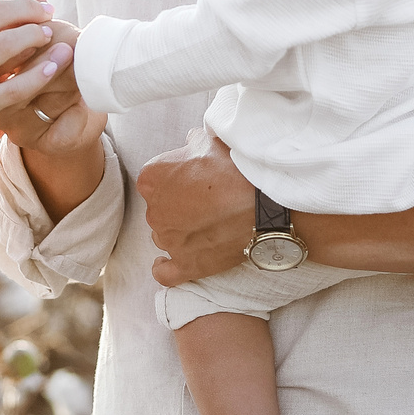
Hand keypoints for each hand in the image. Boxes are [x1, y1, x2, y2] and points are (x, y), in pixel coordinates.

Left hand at [136, 127, 256, 285]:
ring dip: (180, 232)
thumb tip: (192, 143)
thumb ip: (192, 143)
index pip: (155, 180)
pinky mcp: (186, 264)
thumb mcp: (209, 141)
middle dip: (178, 206)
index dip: (176, 179)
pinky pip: (165, 273)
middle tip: (207, 202)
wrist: (262, 202)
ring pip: (165, 237)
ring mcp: (169, 240)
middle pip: (160, 210)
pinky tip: (170, 262)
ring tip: (208, 225)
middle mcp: (154, 211)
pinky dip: (165, 268)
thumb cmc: (235, 168)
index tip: (195, 179)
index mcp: (152, 179)